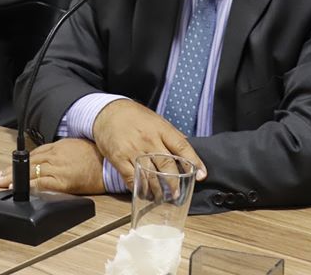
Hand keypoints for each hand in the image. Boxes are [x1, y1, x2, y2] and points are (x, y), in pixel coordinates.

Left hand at [0, 138, 105, 194]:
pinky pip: (41, 183)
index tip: (10, 168)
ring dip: (15, 178)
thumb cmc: (99, 157)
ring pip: (32, 171)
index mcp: (60, 147)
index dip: (21, 162)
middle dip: (12, 170)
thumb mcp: (78, 148)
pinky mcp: (62, 181)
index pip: (36, 154)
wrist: (110, 165)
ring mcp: (58, 167)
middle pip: (30, 162)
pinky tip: (18, 189)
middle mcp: (56, 155)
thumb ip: (63, 153)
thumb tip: (53, 160)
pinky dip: (28, 186)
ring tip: (2, 184)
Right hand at [91, 100, 205, 189]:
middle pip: (166, 164)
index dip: (194, 161)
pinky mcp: (119, 158)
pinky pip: (131, 178)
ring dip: (158, 190)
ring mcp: (133, 150)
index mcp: (161, 129)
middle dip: (175, 182)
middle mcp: (149, 140)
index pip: (182, 146)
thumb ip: (170, 135)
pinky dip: (139, 188)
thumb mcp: (156, 120)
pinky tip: (145, 193)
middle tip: (178, 194)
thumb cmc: (135, 116)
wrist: (108, 112)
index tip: (202, 174)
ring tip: (164, 198)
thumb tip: (187, 148)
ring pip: (150, 175)